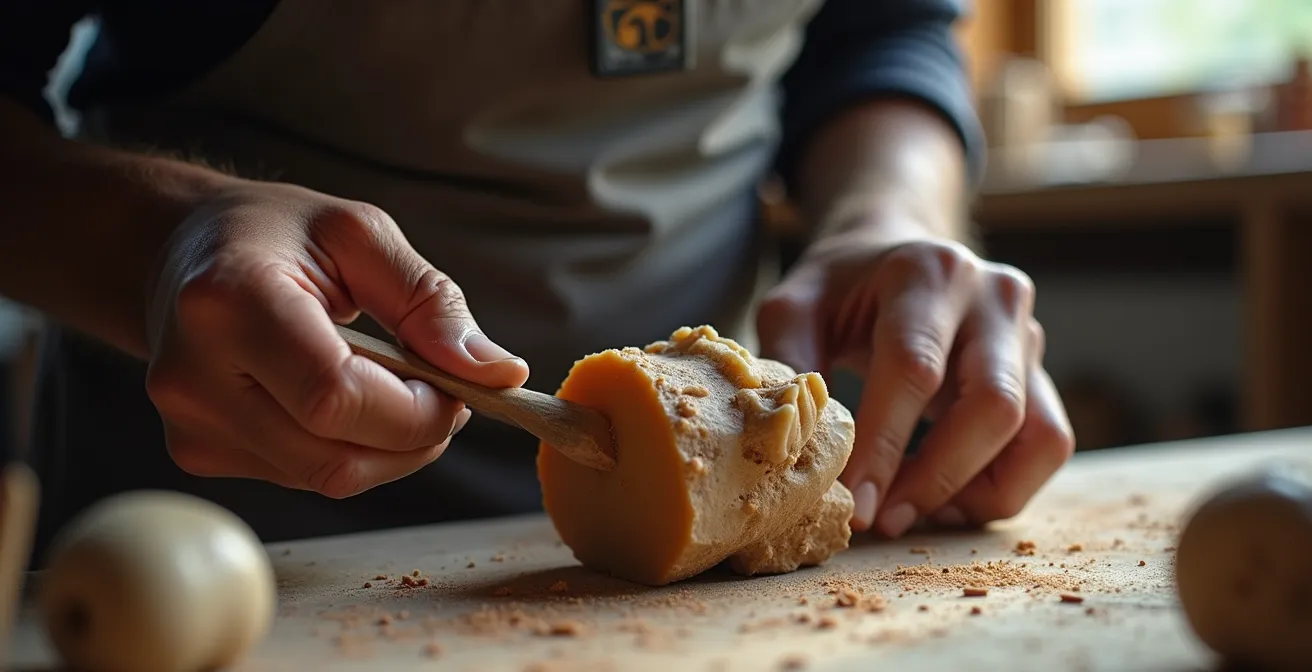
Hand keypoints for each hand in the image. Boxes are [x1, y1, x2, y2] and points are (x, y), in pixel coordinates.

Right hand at [143, 181, 528, 497]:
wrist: (177, 250)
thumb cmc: (275, 234)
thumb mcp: (362, 236)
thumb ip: (432, 303)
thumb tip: (497, 373)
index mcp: (230, 302)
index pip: (336, 398)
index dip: (414, 411)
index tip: (456, 387)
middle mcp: (194, 374)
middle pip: (335, 457)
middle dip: (414, 437)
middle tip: (441, 392)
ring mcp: (190, 423)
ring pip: (327, 478)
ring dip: (388, 448)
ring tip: (396, 389)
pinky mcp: (198, 452)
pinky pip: (304, 477)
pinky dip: (349, 450)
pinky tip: (344, 402)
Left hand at [757, 227, 1074, 536]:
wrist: (896, 251)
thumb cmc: (840, 287)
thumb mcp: (795, 304)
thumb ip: (789, 361)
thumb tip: (792, 438)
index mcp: (928, 272)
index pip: (915, 369)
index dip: (885, 445)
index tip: (855, 504)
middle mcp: (994, 297)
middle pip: (994, 406)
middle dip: (936, 478)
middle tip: (881, 519)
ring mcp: (1028, 335)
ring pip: (1037, 435)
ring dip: (975, 492)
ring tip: (909, 513)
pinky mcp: (1041, 372)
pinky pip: (1046, 446)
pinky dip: (1001, 488)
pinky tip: (943, 501)